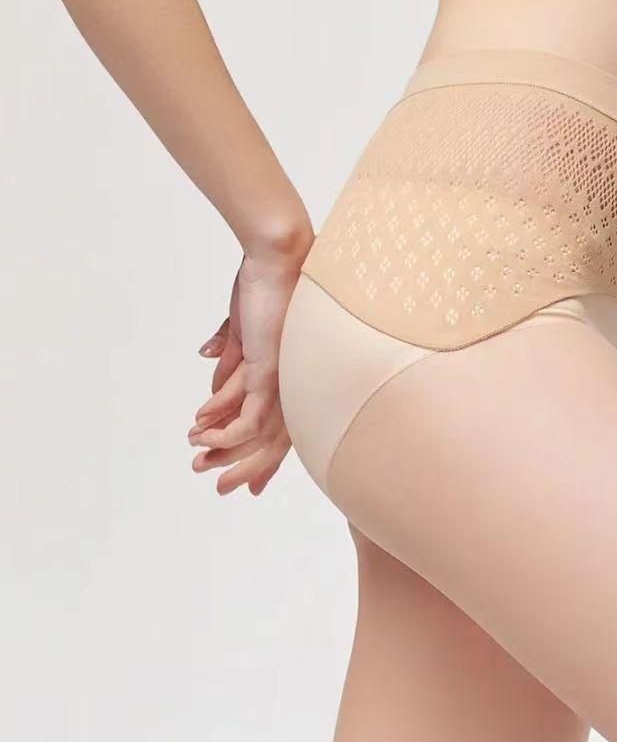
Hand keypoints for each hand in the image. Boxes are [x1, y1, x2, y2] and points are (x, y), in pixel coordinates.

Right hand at [188, 246, 308, 494]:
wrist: (277, 259)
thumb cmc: (266, 287)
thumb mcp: (242, 327)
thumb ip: (230, 350)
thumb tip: (211, 362)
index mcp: (290, 378)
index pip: (277, 429)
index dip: (258, 456)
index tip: (239, 479)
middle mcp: (295, 385)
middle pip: (272, 442)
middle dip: (241, 465)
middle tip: (214, 482)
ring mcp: (286, 381)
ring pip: (259, 436)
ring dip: (225, 450)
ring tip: (197, 461)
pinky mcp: (271, 372)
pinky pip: (250, 416)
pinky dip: (225, 431)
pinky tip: (202, 435)